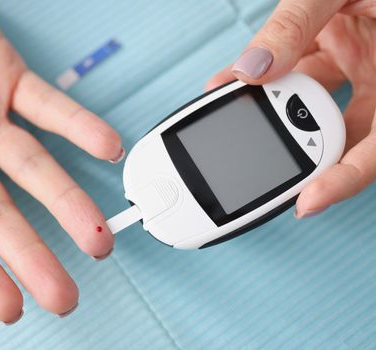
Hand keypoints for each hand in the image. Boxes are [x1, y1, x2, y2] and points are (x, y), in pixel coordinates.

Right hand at [0, 1, 122, 322]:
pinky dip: (79, 126)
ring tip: (99, 238)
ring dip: (68, 202)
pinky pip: (48, 106)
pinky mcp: (6, 77)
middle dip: (33, 255)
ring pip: (34, 167)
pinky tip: (107, 147)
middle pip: (0, 214)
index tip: (10, 307)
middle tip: (64, 295)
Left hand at [206, 0, 375, 217]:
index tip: (307, 202)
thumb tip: (249, 72)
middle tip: (247, 159)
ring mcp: (358, 59)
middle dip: (289, 146)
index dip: (346, 179)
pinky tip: (235, 82)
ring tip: (228, 111)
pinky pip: (295, 72)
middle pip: (336, 132)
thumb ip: (297, 23)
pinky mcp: (336, 45)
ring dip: (265, 109)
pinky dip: (265, 79)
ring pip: (308, 101)